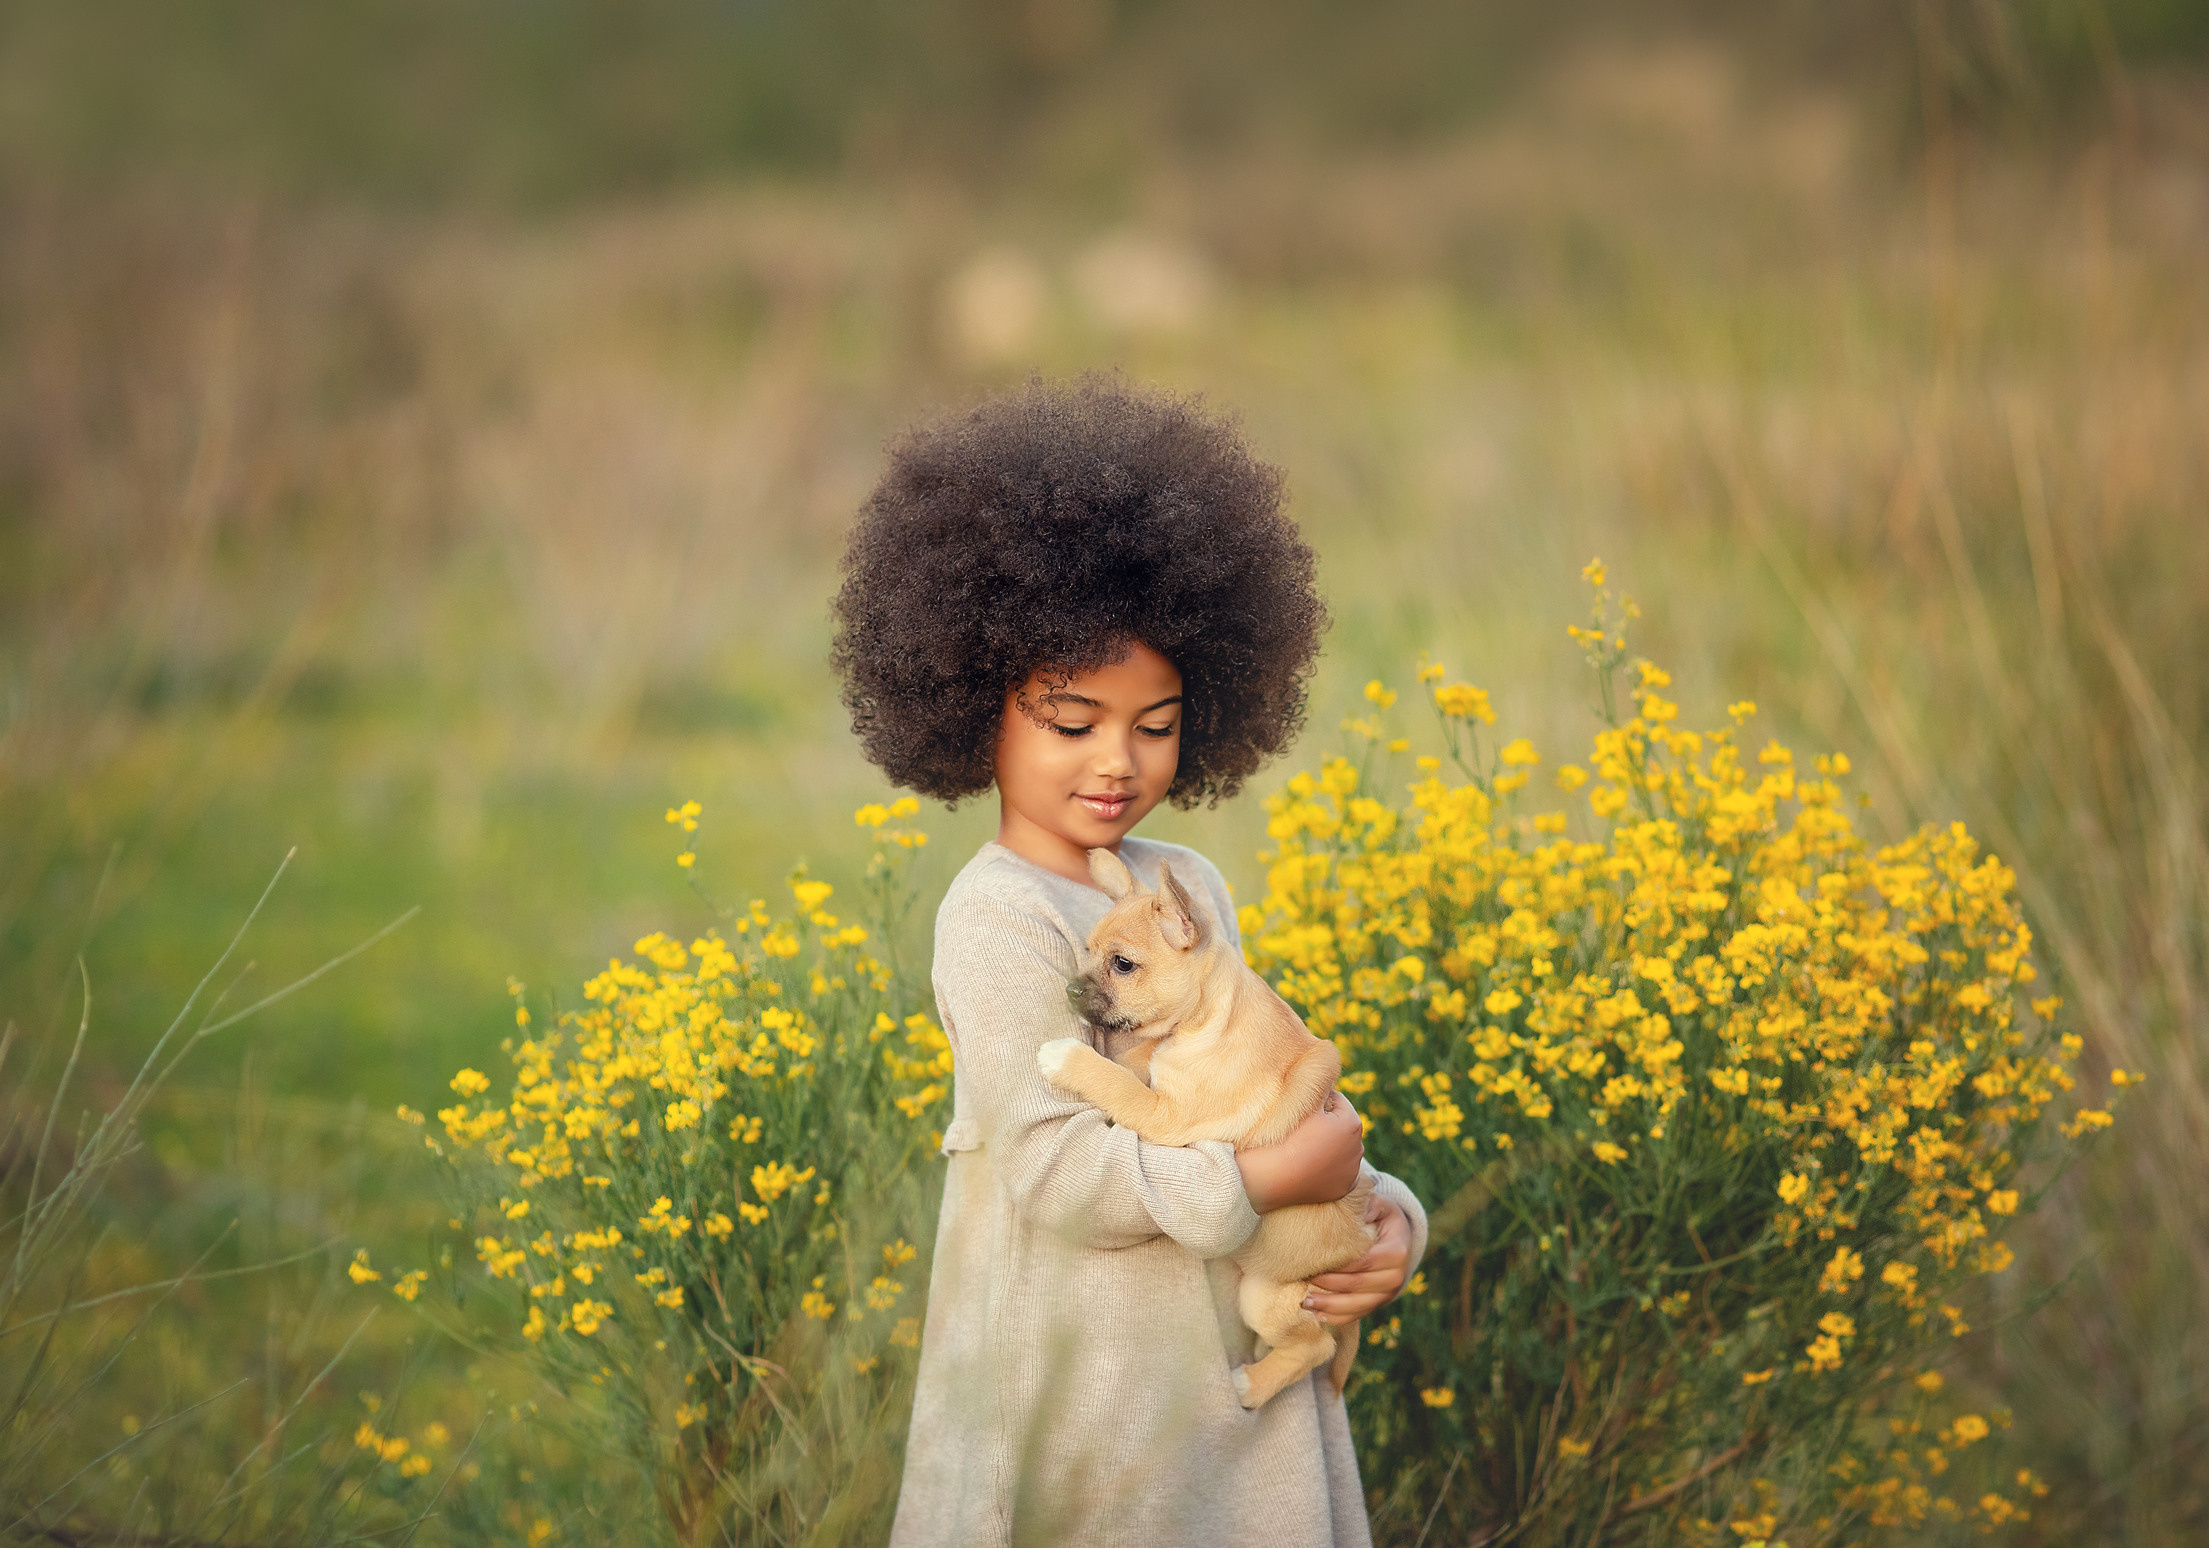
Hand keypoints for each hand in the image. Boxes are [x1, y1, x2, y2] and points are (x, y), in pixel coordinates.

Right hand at [1236, 1094, 1364, 1213]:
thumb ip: (1317, 1085)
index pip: (1336, 1100)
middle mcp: (1358, 1148)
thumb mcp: (1301, 1102)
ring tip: (1302, 1147)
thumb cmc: (1283, 1137)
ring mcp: (1351, 1172)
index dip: (1316, 1102)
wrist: (1267, 1179)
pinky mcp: (1342, 1189)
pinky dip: (1328, 1166)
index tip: (1298, 1110)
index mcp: (1352, 1123)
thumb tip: (1323, 1070)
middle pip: (1340, 1124)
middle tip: (1299, 1129)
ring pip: (1340, 1148)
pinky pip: (1338, 1170)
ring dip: (1327, 1144)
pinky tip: (1311, 1164)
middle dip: (1325, 1123)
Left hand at [1304, 1195, 1410, 1325]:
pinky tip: (1318, 1315)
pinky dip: (1338, 1318)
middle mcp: (1395, 1277)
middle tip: (1303, 1283)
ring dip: (1329, 1307)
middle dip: (1329, 1287)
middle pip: (1358, 1286)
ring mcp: (1388, 1294)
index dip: (1338, 1267)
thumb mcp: (1380, 1205)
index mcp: (1396, 1251)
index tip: (1313, 1265)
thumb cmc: (1382, 1218)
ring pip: (1357, 1306)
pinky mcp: (1379, 1303)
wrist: (1399, 1238)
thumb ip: (1368, 1204)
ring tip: (1305, 1303)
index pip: (1363, 1263)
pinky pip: (1358, 1315)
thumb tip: (1358, 1211)